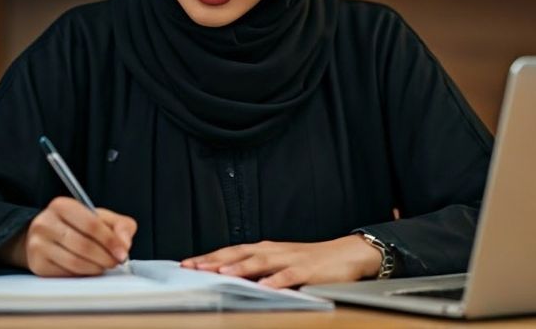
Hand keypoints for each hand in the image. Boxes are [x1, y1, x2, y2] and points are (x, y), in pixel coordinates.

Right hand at [0, 197, 136, 276]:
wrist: (45, 236)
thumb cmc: (76, 226)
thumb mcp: (99, 217)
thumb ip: (120, 226)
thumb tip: (124, 244)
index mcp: (61, 205)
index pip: (91, 224)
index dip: (110, 240)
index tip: (123, 252)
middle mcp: (45, 223)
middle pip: (83, 245)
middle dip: (105, 257)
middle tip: (115, 261)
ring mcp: (38, 245)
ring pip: (75, 262)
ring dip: (96, 268)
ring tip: (104, 265)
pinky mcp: (38, 264)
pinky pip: (66, 274)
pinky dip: (83, 274)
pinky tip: (89, 269)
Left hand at [180, 235, 381, 288]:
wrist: (347, 253)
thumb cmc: (312, 261)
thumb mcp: (281, 262)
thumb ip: (259, 269)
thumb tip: (230, 277)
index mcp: (266, 249)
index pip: (231, 251)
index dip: (209, 257)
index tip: (187, 264)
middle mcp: (274, 251)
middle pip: (239, 253)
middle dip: (215, 260)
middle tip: (193, 267)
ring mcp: (290, 260)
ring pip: (260, 262)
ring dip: (240, 267)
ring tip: (222, 273)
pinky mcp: (308, 271)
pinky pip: (289, 276)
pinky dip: (276, 280)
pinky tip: (265, 286)